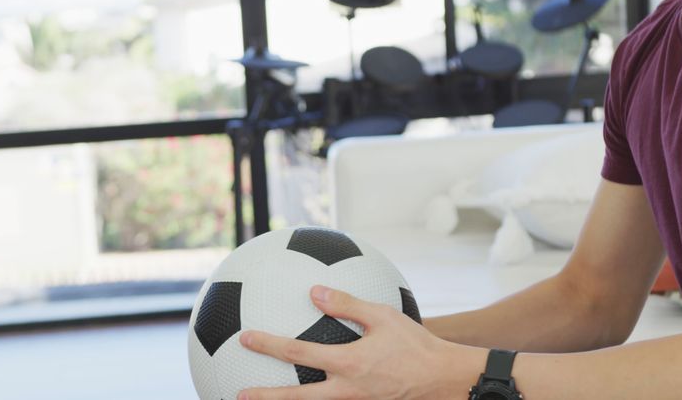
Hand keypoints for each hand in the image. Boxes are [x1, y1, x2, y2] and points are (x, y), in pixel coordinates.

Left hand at [238, 285, 481, 398]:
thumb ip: (347, 305)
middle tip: (237, 394)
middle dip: (265, 398)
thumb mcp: (383, 316)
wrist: (444, 379)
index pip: (298, 353)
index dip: (269, 345)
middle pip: (296, 398)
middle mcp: (346, 391)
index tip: (246, 338)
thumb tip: (314, 291)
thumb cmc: (415, 344)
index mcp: (348, 364)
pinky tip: (307, 395)